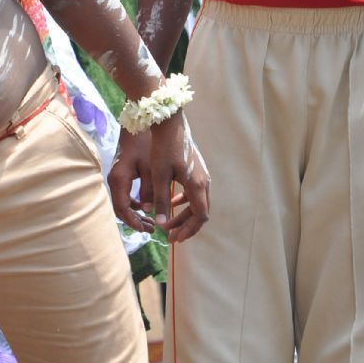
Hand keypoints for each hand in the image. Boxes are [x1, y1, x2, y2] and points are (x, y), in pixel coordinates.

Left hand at [109, 114, 209, 242]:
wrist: (170, 123)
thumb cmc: (163, 148)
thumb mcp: (159, 176)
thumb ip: (161, 200)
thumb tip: (161, 223)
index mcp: (196, 185)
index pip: (199, 216)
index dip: (188, 230)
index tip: (174, 238)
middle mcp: (204, 181)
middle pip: (200, 212)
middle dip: (186, 226)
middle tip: (171, 236)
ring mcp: (202, 175)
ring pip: (198, 202)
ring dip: (185, 215)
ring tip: (169, 223)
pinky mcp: (196, 169)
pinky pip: (194, 192)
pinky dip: (185, 202)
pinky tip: (171, 203)